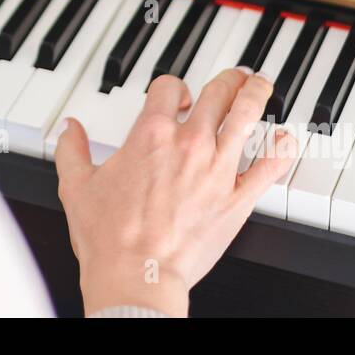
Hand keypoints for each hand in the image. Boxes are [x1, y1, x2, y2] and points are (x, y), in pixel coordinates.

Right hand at [55, 68, 297, 316]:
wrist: (138, 275)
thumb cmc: (109, 237)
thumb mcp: (77, 186)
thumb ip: (71, 150)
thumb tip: (68, 130)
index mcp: (151, 135)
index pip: (170, 87)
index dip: (173, 86)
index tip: (176, 96)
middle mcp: (189, 144)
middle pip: (217, 92)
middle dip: (226, 80)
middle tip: (232, 78)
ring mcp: (217, 169)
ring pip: (247, 115)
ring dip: (256, 94)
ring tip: (260, 86)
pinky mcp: (237, 198)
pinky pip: (270, 165)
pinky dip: (282, 148)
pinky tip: (286, 138)